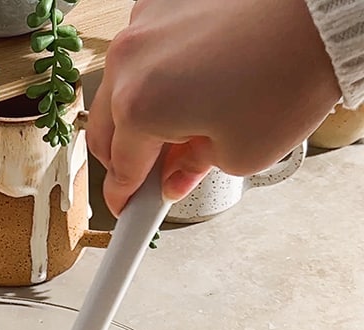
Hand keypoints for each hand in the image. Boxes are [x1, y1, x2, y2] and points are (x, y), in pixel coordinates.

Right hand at [88, 0, 339, 214]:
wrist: (324, 11)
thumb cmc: (293, 71)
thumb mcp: (246, 152)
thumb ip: (194, 170)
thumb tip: (174, 176)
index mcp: (140, 107)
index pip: (120, 170)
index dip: (126, 198)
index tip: (128, 209)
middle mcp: (128, 63)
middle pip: (105, 128)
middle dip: (126, 155)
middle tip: (157, 169)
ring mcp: (140, 27)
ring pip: (119, 87)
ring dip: (138, 110)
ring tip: (185, 117)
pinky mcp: (159, 2)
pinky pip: (142, 49)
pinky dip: (156, 70)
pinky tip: (193, 75)